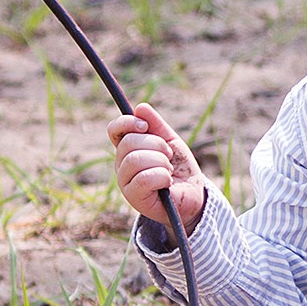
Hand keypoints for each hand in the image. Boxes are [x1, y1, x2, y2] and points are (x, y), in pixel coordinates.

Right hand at [108, 103, 206, 227]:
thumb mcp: (171, 142)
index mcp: (128, 149)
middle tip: (168, 155)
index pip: (114, 130)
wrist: (193, 195)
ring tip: (169, 170)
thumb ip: (157, 125)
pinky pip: (144, 178)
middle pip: (128, 142)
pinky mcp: (134, 197)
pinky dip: (162, 176)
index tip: (145, 126)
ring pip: (135, 160)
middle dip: (156, 144)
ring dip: (161, 162)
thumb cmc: (179, 168)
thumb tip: (140, 107)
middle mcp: (122, 165)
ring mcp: (125, 182)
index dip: (126, 122)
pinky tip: (167, 182)